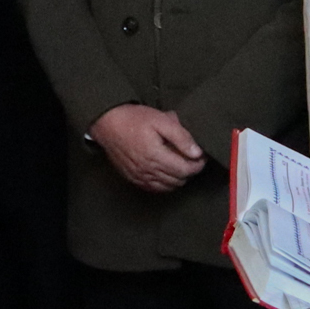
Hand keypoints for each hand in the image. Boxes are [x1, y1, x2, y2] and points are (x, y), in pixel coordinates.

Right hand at [90, 104, 205, 192]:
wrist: (108, 124)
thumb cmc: (134, 119)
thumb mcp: (161, 120)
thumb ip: (181, 137)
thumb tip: (197, 153)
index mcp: (156, 156)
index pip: (186, 170)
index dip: (198, 164)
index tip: (202, 156)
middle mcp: (148, 171)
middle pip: (179, 180)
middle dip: (190, 170)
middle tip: (193, 157)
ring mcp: (140, 177)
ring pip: (168, 186)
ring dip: (178, 177)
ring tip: (180, 162)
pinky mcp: (133, 179)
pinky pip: (155, 188)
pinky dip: (165, 183)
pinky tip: (167, 171)